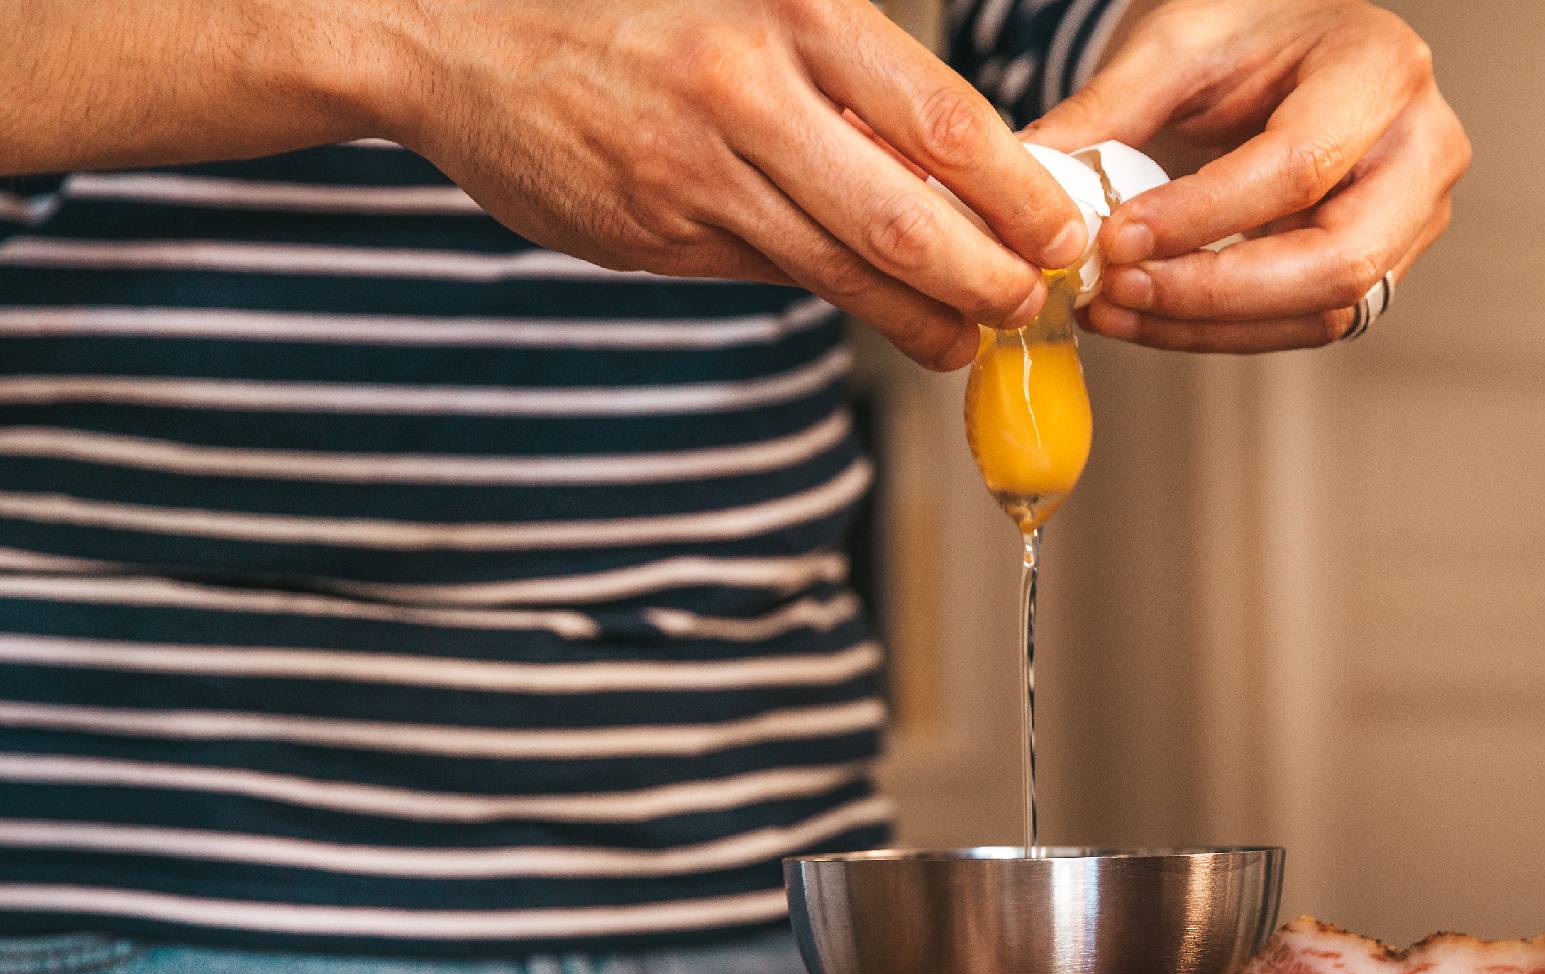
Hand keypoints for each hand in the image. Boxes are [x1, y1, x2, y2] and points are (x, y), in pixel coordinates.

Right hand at [377, 0, 1089, 367]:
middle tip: (1033, 304)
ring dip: (923, 317)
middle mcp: (747, 91)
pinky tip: (879, 313)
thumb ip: (840, 79)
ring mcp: (695, 173)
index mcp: (792, 13)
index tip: (1064, 232)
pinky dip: (834, 299)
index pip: (941, 119)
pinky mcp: (656, 234)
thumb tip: (950, 169)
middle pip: (904, 216)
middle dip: (989, 278)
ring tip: (971, 339)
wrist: (449, 35)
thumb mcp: (743, 2)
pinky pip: (767, 276)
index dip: (1017, 192)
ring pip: (841, 269)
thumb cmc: (624, 10)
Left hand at [1021, 0, 1468, 352]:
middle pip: (1337, 261)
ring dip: (1208, 326)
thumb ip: (1106, 111)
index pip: (1298, 168)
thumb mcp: (1173, 46)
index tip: (1114, 239)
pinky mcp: (1381, 267)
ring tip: (1113, 310)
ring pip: (1324, 311)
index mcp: (1381, 70)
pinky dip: (1220, 331)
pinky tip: (1147, 317)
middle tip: (1117, 291)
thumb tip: (1031, 174)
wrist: (1286, 49)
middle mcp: (1421, 150)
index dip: (1201, 218)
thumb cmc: (1246, 34)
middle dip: (1214, 293)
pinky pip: (1305, 324)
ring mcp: (1412, 218)